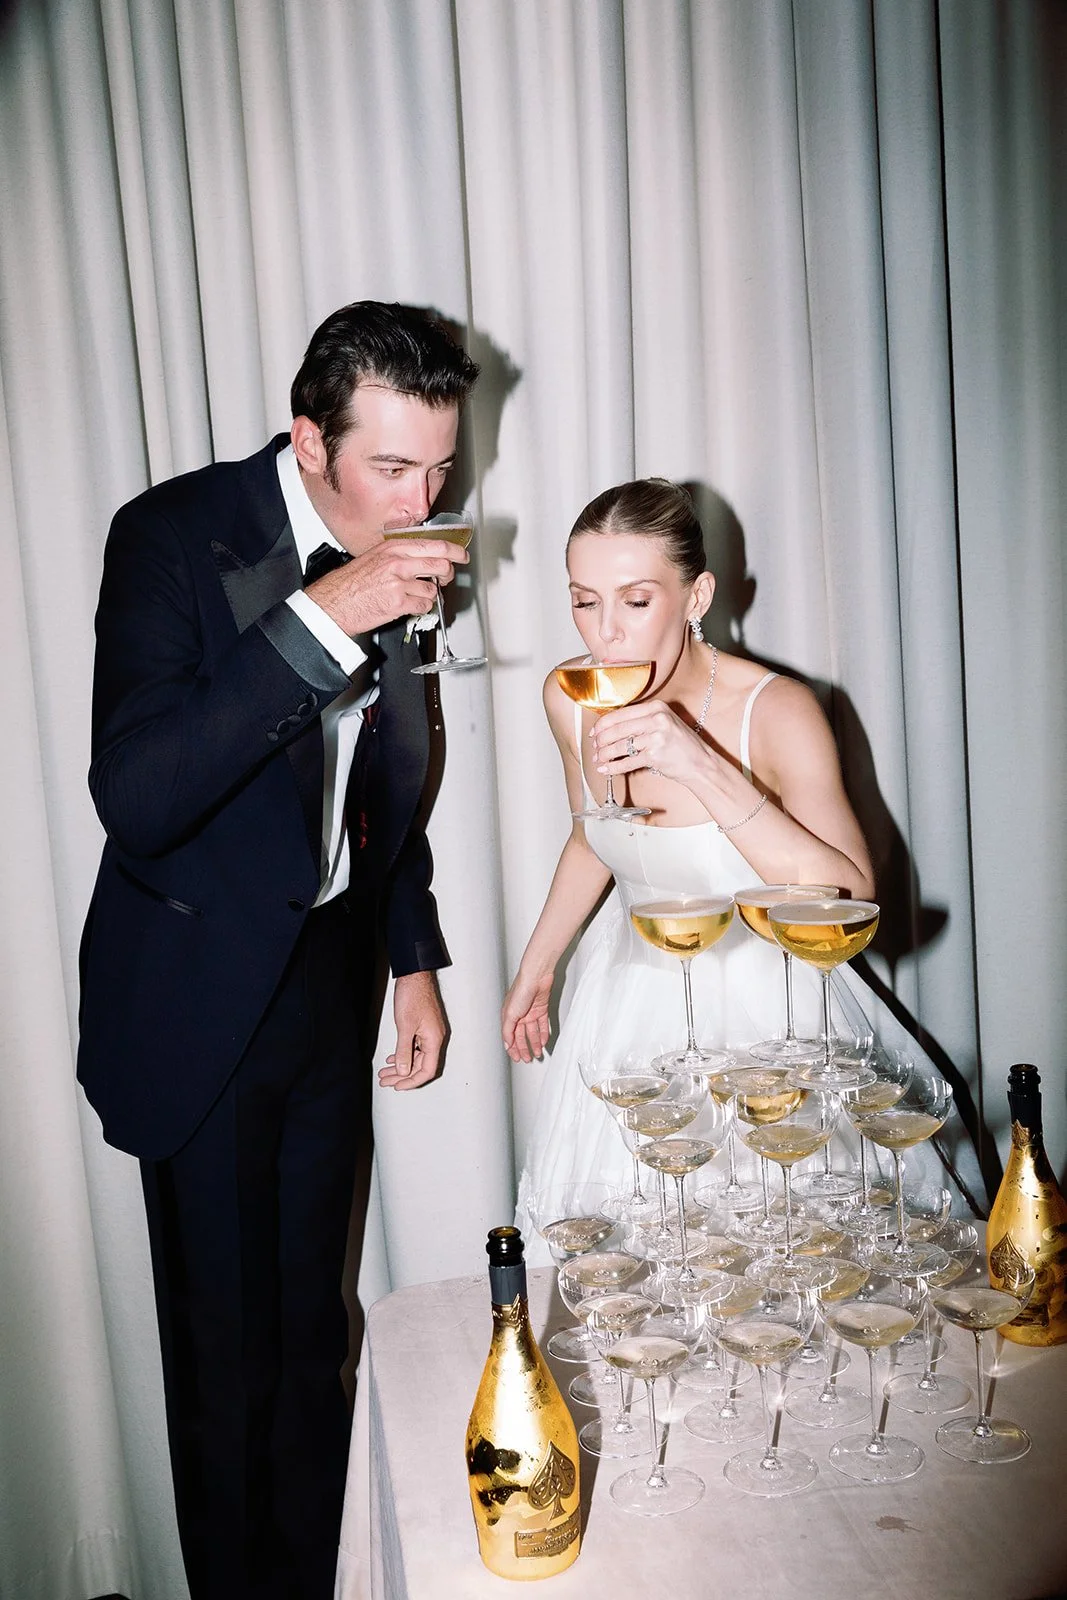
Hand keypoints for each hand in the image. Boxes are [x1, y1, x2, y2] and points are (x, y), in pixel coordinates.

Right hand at [307, 537, 467, 636]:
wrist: (333, 603)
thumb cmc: (350, 583)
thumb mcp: (374, 557)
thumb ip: (400, 555)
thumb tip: (425, 558)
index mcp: (393, 547)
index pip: (434, 544)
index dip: (454, 550)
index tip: (461, 555)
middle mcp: (398, 562)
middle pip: (441, 565)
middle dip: (448, 574)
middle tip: (445, 578)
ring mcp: (399, 583)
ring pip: (433, 589)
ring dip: (428, 596)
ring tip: (412, 596)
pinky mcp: (398, 603)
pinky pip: (423, 606)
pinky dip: (419, 609)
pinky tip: (406, 606)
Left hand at [379, 969, 447, 1089]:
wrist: (414, 976)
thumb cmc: (412, 996)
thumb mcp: (405, 1026)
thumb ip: (404, 1051)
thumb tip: (403, 1071)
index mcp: (434, 1040)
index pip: (427, 1070)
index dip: (412, 1081)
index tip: (397, 1086)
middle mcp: (434, 1039)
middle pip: (420, 1066)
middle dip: (402, 1075)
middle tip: (385, 1081)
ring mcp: (429, 1033)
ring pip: (416, 1057)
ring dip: (400, 1066)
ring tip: (384, 1073)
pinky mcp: (423, 1028)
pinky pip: (414, 1047)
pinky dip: (403, 1054)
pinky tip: (392, 1058)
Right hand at [502, 968, 552, 1061]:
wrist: (537, 976)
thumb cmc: (521, 989)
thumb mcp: (510, 1014)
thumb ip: (508, 1031)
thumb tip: (507, 1043)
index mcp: (509, 1015)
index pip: (510, 1036)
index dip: (513, 1048)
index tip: (517, 1058)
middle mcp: (519, 1014)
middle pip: (522, 1036)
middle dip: (524, 1048)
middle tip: (528, 1059)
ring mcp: (531, 1012)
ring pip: (533, 1032)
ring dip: (535, 1043)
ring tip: (538, 1053)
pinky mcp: (542, 1008)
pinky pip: (542, 1025)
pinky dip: (543, 1034)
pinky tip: (544, 1041)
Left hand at [591, 699, 712, 786]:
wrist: (701, 763)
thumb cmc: (681, 745)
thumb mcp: (664, 723)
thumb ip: (642, 721)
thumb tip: (610, 727)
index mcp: (656, 707)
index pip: (621, 713)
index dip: (603, 724)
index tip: (594, 732)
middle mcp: (656, 718)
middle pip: (617, 729)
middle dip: (601, 740)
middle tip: (594, 748)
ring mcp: (656, 736)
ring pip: (620, 746)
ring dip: (605, 754)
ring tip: (598, 759)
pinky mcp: (655, 755)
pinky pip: (627, 761)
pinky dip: (614, 767)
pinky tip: (606, 769)